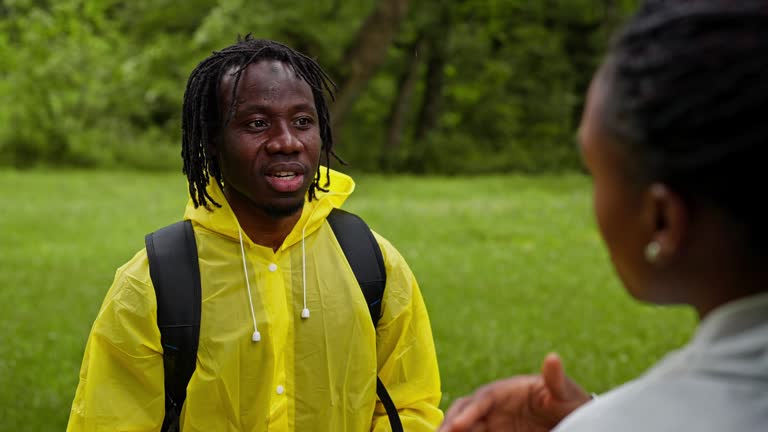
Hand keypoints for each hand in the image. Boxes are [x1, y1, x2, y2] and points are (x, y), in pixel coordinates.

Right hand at [438, 353, 590, 431]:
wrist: (571, 417)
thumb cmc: (568, 401)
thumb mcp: (565, 392)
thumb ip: (555, 379)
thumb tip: (553, 357)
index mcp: (505, 390)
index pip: (482, 399)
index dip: (469, 411)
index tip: (456, 425)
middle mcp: (493, 405)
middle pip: (463, 411)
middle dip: (449, 423)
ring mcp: (491, 421)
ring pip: (462, 425)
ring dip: (450, 430)